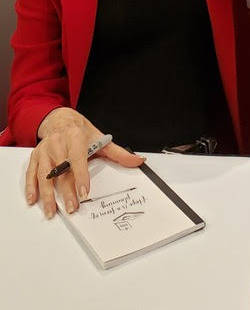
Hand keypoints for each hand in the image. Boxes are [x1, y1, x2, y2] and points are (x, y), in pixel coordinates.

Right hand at [26, 107, 143, 218]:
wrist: (61, 119)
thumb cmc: (80, 131)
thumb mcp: (100, 139)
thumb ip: (118, 153)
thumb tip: (138, 161)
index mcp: (75, 136)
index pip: (78, 158)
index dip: (81, 176)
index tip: (84, 192)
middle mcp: (58, 143)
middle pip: (61, 171)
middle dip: (66, 191)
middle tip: (71, 208)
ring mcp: (45, 150)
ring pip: (45, 174)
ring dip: (47, 194)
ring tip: (52, 210)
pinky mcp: (36, 156)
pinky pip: (31, 173)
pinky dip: (31, 187)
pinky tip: (34, 200)